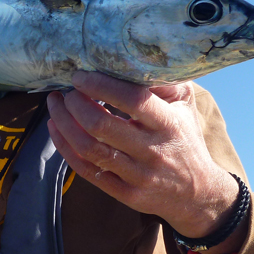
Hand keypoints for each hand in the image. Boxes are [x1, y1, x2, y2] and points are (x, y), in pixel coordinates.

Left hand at [46, 71, 239, 240]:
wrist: (197, 193)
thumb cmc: (186, 140)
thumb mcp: (185, 106)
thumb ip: (163, 82)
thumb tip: (132, 59)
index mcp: (168, 124)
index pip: (132, 100)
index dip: (101, 85)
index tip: (80, 76)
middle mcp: (152, 151)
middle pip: (101, 126)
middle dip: (75, 104)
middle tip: (66, 92)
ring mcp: (138, 175)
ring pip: (90, 149)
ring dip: (65, 123)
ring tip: (56, 105)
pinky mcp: (125, 194)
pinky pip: (87, 171)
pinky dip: (65, 148)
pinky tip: (56, 129)